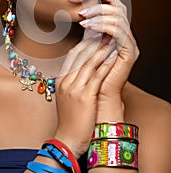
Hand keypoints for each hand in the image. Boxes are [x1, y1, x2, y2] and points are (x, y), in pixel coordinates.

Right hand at [54, 36, 117, 158]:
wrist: (66, 140)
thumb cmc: (69, 119)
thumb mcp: (66, 97)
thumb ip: (71, 81)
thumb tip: (81, 68)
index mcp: (60, 80)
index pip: (72, 56)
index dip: (84, 44)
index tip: (93, 35)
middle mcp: (66, 81)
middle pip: (80, 56)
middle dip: (92, 43)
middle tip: (103, 32)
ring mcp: (74, 88)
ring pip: (89, 63)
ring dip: (100, 50)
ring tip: (109, 40)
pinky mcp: (85, 96)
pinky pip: (97, 76)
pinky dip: (105, 65)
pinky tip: (111, 57)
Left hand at [79, 0, 139, 120]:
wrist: (96, 97)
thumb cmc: (90, 73)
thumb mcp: (87, 46)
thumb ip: (89, 31)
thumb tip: (82, 14)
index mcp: (118, 34)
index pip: (117, 9)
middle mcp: (126, 37)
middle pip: (119, 11)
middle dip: (100, 6)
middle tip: (83, 10)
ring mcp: (129, 45)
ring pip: (119, 20)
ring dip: (99, 16)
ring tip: (83, 19)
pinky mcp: (130, 53)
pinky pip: (119, 33)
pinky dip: (104, 27)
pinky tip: (89, 27)